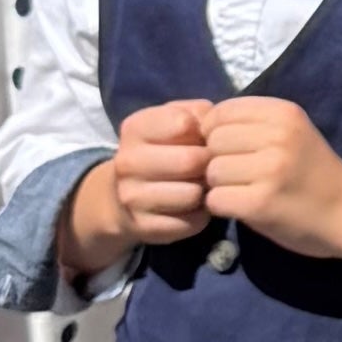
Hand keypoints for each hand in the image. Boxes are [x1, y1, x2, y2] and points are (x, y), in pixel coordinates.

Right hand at [103, 100, 218, 246]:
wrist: (123, 197)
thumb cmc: (162, 150)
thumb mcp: (174, 120)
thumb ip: (199, 113)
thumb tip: (218, 127)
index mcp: (134, 128)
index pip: (183, 123)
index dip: (203, 131)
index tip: (201, 138)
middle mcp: (127, 162)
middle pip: (191, 161)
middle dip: (208, 163)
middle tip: (208, 166)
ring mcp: (132, 197)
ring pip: (193, 194)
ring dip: (205, 191)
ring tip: (200, 185)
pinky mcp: (145, 227)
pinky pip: (192, 221)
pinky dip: (200, 215)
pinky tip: (192, 207)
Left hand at [198, 94, 341, 256]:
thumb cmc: (314, 172)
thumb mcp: (292, 133)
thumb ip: (253, 124)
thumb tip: (199, 124)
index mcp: (284, 113)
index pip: (221, 111)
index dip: (215, 132)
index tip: (230, 150)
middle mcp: (278, 137)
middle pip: (213, 141)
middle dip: (216, 159)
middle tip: (237, 175)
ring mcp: (270, 170)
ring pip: (212, 171)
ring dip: (219, 186)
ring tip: (242, 191)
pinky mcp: (261, 203)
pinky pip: (216, 199)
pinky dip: (223, 207)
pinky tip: (242, 207)